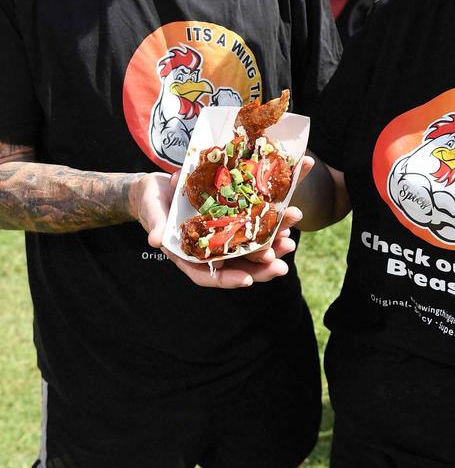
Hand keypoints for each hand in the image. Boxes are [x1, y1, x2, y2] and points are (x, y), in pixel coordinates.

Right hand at [161, 205, 303, 288]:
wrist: (161, 187)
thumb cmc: (151, 202)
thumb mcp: (152, 211)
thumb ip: (155, 225)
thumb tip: (155, 239)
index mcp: (189, 255)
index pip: (209, 274)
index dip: (227, 278)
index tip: (247, 280)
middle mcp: (210, 248)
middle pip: (237, 263)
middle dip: (260, 265)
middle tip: (281, 266)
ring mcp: (224, 233)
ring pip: (251, 245)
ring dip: (272, 244)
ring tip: (290, 242)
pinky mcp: (234, 216)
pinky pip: (254, 221)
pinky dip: (271, 219)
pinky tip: (287, 215)